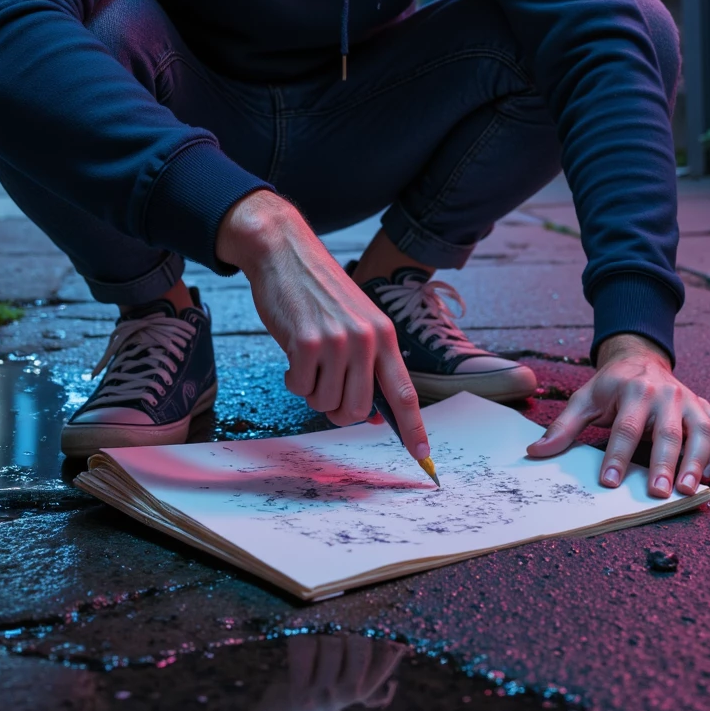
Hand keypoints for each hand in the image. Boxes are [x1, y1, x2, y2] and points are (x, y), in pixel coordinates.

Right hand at [216, 190, 429, 461]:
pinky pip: (300, 389)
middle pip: (359, 410)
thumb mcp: (356, 322)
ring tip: (309, 360)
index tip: (424, 457)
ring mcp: (338, 341)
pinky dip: (293, 380)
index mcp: (385, 335)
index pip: (405, 392)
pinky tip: (293, 353)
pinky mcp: (306, 342)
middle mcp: (367, 340)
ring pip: (327, 404)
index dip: (414, 428)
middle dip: (339, 410)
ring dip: (312, 391)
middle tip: (324, 386)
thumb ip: (368, 364)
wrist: (285, 252)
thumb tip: (371, 415)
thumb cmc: (319, 292)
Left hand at [525, 332, 709, 497]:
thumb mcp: (584, 399)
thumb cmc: (611, 386)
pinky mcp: (706, 408)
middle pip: (668, 431)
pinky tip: (709, 475)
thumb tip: (535, 453)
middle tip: (656, 493)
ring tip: (687, 490)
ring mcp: (690, 400)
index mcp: (633, 390)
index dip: (617, 455)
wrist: (640, 358)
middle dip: (663, 463)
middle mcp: (666, 394)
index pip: (626, 427)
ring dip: (697, 461)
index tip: (609, 481)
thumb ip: (563, 427)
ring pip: (703, 431)